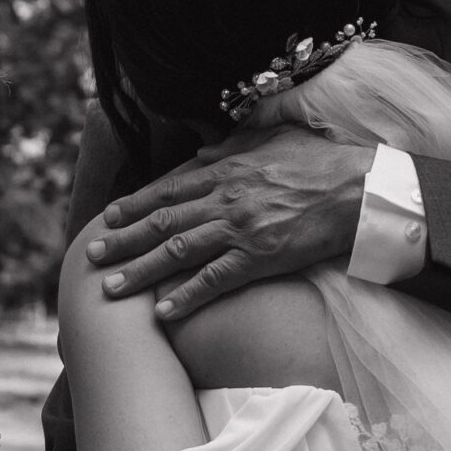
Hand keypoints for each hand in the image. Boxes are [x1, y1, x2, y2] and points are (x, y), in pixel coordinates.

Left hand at [84, 128, 374, 321]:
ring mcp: (240, 228)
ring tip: (111, 288)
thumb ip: (236, 143)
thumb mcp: (274, 137)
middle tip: (92, 256)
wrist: (359, 188)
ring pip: (178, 251)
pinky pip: (214, 280)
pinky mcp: (259, 257)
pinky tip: (162, 312)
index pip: (169, 188)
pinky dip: (185, 297)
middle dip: (123, 239)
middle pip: (163, 220)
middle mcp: (225, 197)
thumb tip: (207, 149)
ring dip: (140, 270)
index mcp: (227, 167)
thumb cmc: (322, 161)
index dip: (136, 204)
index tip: (109, 216)